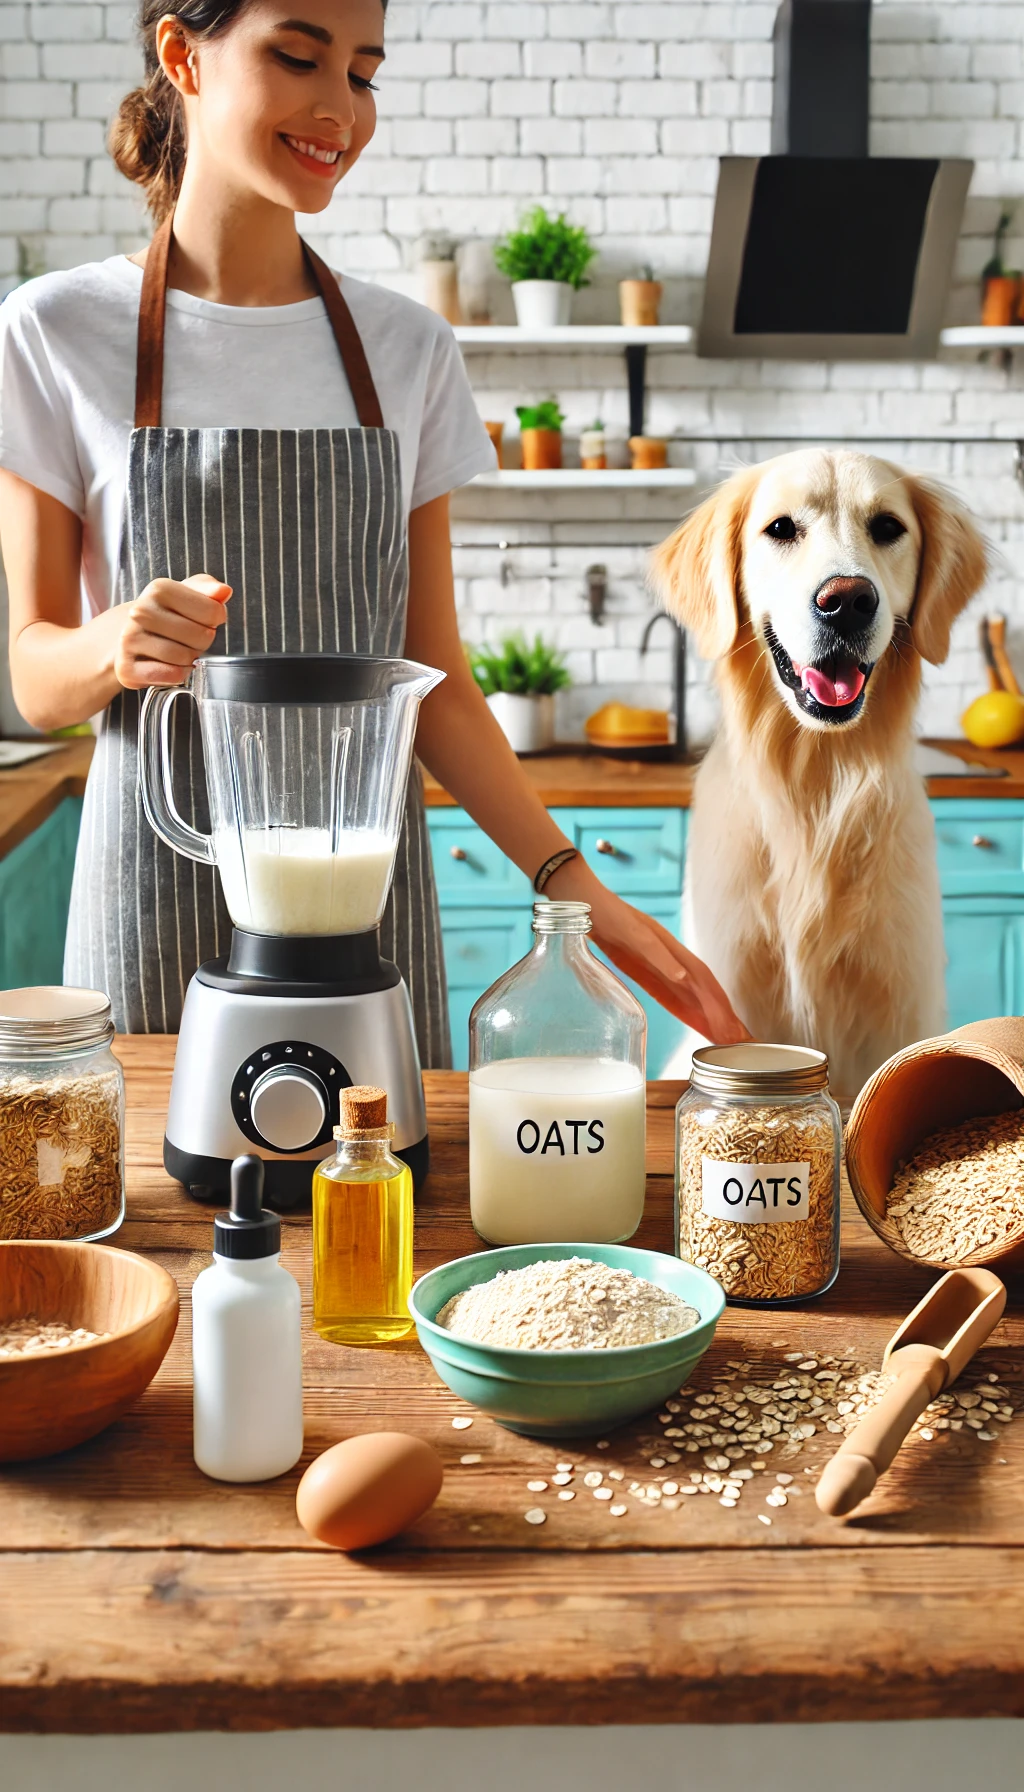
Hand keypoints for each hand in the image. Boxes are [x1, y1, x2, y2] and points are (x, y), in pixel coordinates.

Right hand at [114, 573, 230, 689]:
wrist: (126, 635)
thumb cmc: (164, 614)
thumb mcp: (185, 593)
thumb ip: (207, 589)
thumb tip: (224, 591)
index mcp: (159, 589)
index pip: (212, 611)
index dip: (215, 620)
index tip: (204, 620)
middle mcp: (141, 612)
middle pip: (200, 635)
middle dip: (202, 641)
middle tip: (190, 639)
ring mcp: (131, 641)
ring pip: (184, 657)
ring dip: (190, 659)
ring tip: (180, 651)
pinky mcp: (128, 668)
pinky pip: (171, 675)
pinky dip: (179, 674)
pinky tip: (171, 666)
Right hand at [549, 859, 751, 1045]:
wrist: (583, 898)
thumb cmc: (605, 929)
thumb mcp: (628, 963)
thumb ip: (645, 977)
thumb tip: (649, 1005)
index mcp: (667, 960)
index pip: (697, 990)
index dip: (713, 1014)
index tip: (728, 1038)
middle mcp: (668, 949)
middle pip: (701, 983)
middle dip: (720, 1012)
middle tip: (736, 1038)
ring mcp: (654, 939)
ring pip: (687, 969)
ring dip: (705, 995)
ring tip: (721, 1020)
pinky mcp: (635, 930)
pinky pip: (653, 948)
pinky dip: (667, 963)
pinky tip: (681, 978)